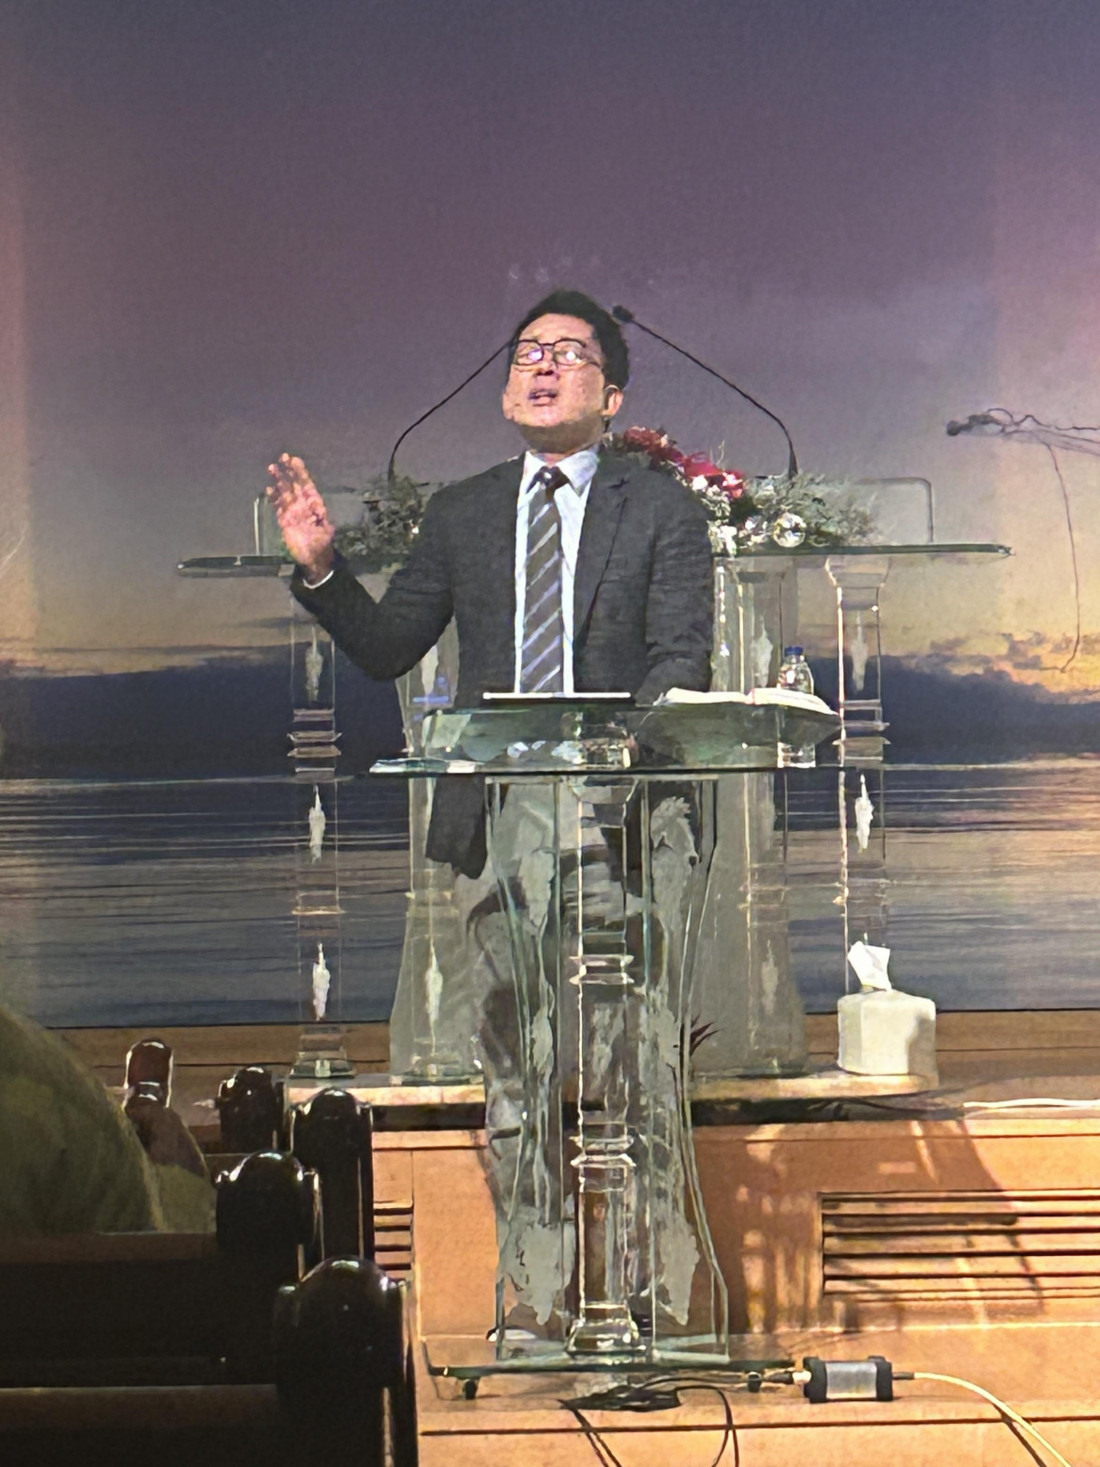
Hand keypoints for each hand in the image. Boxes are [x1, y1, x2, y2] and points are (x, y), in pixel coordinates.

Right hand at [266, 453, 335, 579]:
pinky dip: (274, 497)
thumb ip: (321, 519)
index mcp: (314, 503)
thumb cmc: (321, 544)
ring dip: (279, 480)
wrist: (313, 558)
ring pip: (284, 492)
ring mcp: (293, 511)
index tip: (294, 460)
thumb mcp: (326, 531)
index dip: (300, 472)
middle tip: (282, 457)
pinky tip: (268, 489)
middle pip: (294, 484)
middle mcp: (302, 504)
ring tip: (272, 467)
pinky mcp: (284, 520)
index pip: (306, 483)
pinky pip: (278, 506)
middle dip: (289, 471)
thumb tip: (319, 510)